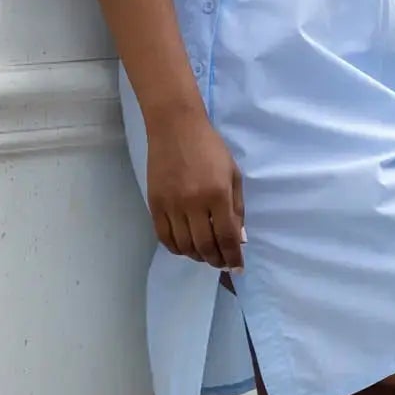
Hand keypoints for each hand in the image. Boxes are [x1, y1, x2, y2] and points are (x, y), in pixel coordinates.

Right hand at [146, 106, 244, 269]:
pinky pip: (164, 237)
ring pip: (184, 245)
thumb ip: (237, 207)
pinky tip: (185, 247)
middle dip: (216, 260)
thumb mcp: (233, 174)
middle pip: (205, 246)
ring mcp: (172, 205)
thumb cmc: (210, 148)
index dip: (233, 256)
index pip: (226, 236)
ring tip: (205, 255)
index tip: (237, 267)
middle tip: (222, 263)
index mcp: (218, 194)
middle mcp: (194, 203)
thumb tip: (239, 238)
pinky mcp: (155, 204)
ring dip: (197, 256)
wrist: (176, 128)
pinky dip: (176, 248)